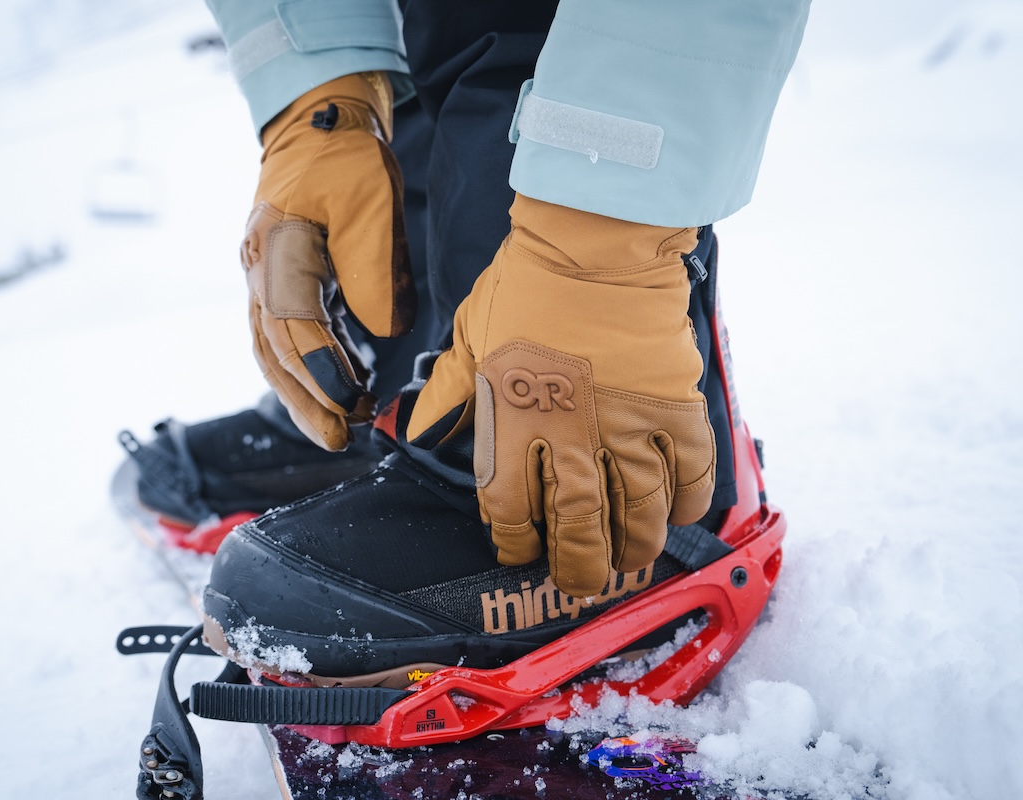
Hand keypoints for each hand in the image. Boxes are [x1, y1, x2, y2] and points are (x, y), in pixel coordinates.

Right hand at [241, 72, 414, 450]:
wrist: (319, 125)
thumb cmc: (347, 158)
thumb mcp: (372, 205)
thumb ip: (375, 270)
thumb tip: (383, 333)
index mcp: (276, 246)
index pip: (292, 323)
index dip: (321, 369)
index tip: (355, 402)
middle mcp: (256, 266)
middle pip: (271, 349)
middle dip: (305, 400)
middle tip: (339, 440)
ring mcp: (260, 275)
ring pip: (271, 349)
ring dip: (301, 394)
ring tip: (337, 430)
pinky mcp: (276, 281)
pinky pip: (282, 335)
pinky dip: (305, 369)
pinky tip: (333, 394)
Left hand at [407, 194, 715, 596]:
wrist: (595, 242)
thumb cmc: (526, 287)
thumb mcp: (470, 338)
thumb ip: (447, 392)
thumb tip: (416, 430)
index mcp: (512, 424)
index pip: (508, 510)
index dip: (514, 542)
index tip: (519, 548)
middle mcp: (569, 438)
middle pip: (577, 531)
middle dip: (579, 569)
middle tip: (583, 582)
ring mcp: (628, 427)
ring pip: (638, 517)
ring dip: (634, 549)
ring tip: (628, 560)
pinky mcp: (676, 409)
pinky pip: (690, 475)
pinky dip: (688, 502)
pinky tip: (678, 512)